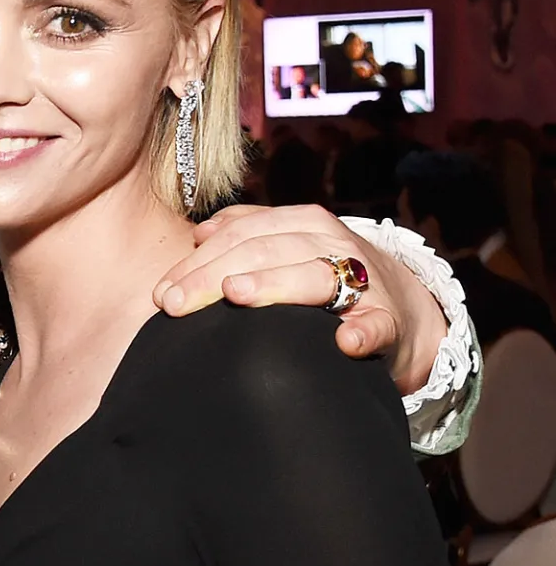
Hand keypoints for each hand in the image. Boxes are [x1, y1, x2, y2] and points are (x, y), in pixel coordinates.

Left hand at [153, 204, 447, 393]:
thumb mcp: (290, 245)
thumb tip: (197, 233)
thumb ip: (246, 233)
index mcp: (302, 223)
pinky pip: (376, 325)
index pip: (240, 235)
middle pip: (264, 252)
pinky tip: (343, 342)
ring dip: (274, 284)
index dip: (197, 262)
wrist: (405, 309)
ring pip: (313, 277)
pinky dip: (362, 332)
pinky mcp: (388, 321)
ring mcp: (363, 282)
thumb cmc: (327, 276)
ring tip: (237, 295)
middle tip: (175, 304)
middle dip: (213, 276)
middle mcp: (332, 244)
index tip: (161, 293)